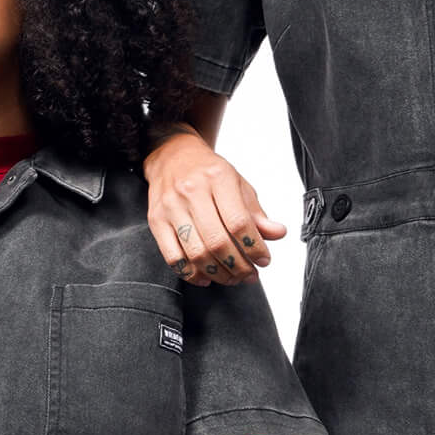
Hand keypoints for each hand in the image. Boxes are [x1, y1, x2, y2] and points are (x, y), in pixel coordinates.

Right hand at [144, 129, 283, 285]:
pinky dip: (191, 274)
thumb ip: (256, 212)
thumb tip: (277, 233)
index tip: (264, 259)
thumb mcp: (238, 184)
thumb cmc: (208, 173)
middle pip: (217, 241)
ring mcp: (171, 207)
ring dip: (217, 273)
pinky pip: (173, 257)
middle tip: (249, 274)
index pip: (239, 222)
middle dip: (238, 266)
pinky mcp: (156, 221)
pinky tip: (206, 277)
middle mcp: (192, 191)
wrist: (172, 156)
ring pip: (196, 253)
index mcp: (218, 178)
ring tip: (231, 277)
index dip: (254, 247)